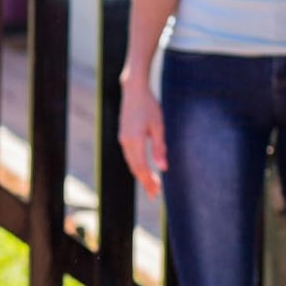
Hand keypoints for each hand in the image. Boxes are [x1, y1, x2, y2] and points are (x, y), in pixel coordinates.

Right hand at [118, 76, 166, 198]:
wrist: (133, 91)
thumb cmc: (150, 106)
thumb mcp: (159, 126)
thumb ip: (159, 148)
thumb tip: (162, 168)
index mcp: (134, 141)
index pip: (141, 167)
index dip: (148, 181)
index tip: (156, 192)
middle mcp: (125, 142)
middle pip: (134, 168)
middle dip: (144, 181)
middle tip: (154, 195)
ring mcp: (122, 139)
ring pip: (131, 162)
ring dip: (140, 174)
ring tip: (151, 184)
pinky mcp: (123, 136)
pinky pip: (129, 155)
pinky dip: (136, 165)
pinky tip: (144, 168)